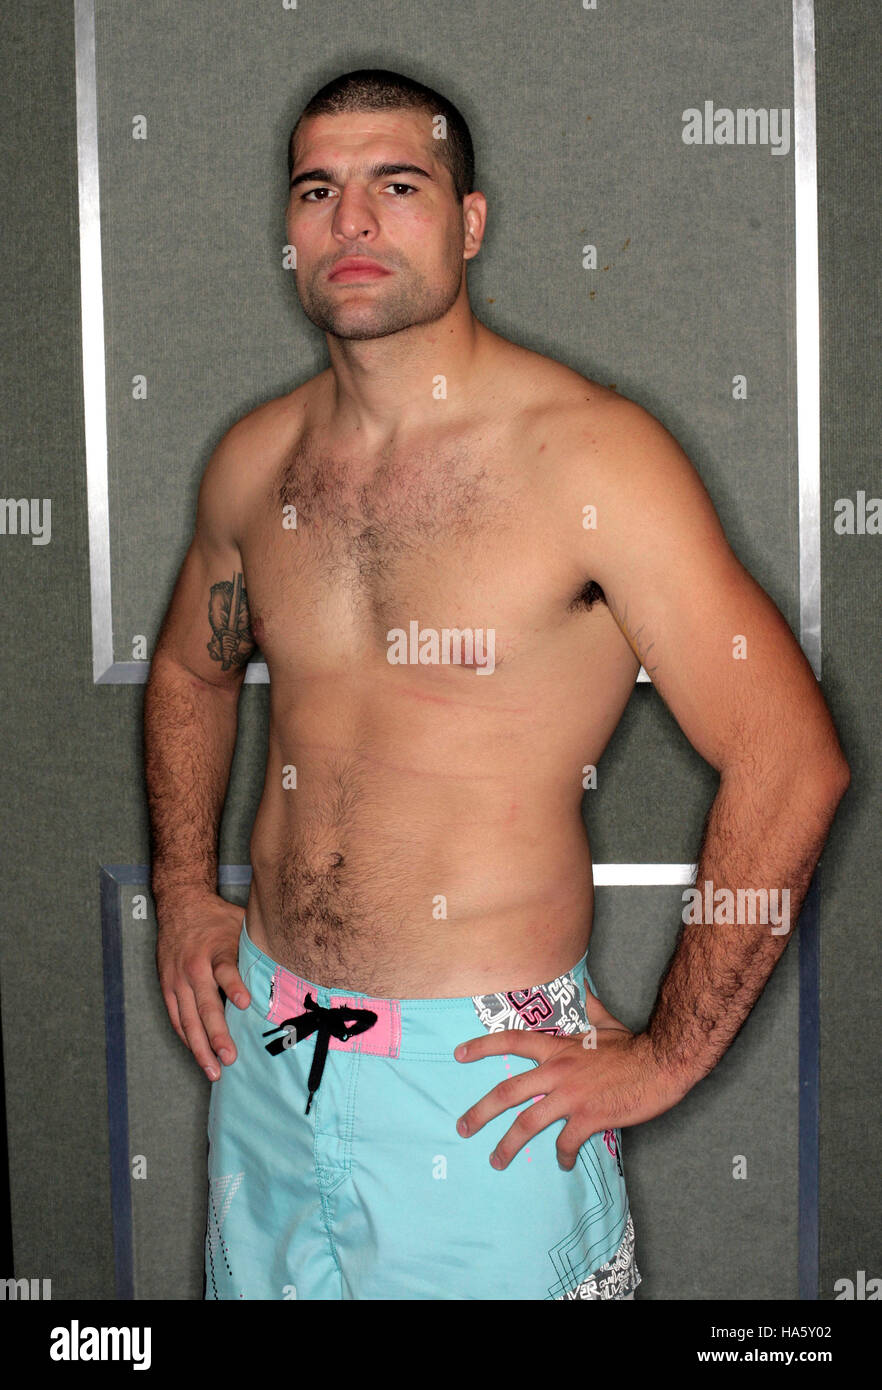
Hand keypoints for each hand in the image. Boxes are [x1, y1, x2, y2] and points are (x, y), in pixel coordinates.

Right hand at [155, 891, 249, 1080]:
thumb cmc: (218, 918)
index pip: (225, 969)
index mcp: (217, 949)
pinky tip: (199, 1055)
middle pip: (204, 1004)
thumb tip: (297, 959)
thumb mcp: (241, 923)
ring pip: (187, 1019)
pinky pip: (176, 1018)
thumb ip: (260, 945)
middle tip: (230, 1057)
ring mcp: (177, 979)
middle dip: (217, 1034)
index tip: (245, 1004)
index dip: (234, 986)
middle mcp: (194, 967)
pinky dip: (187, 1038)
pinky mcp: (167, 987)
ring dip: (200, 1047)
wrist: (180, 904)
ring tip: (214, 1070)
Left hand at [453, 977, 680, 1169]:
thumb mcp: (605, 1023)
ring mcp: (571, 1096)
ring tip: (496, 1160)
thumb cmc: (633, 1046)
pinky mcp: (589, 1118)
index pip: (511, 1041)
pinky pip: (565, 1143)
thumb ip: (588, 1007)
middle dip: (480, 1112)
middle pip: (507, 1092)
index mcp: (557, 1048)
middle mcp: (557, 1071)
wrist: (661, 1064)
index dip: (482, 1046)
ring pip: (527, 1123)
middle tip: (463, 1127)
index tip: (459, 1054)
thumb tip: (582, 987)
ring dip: (507, 1145)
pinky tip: (562, 1164)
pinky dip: (562, 1157)